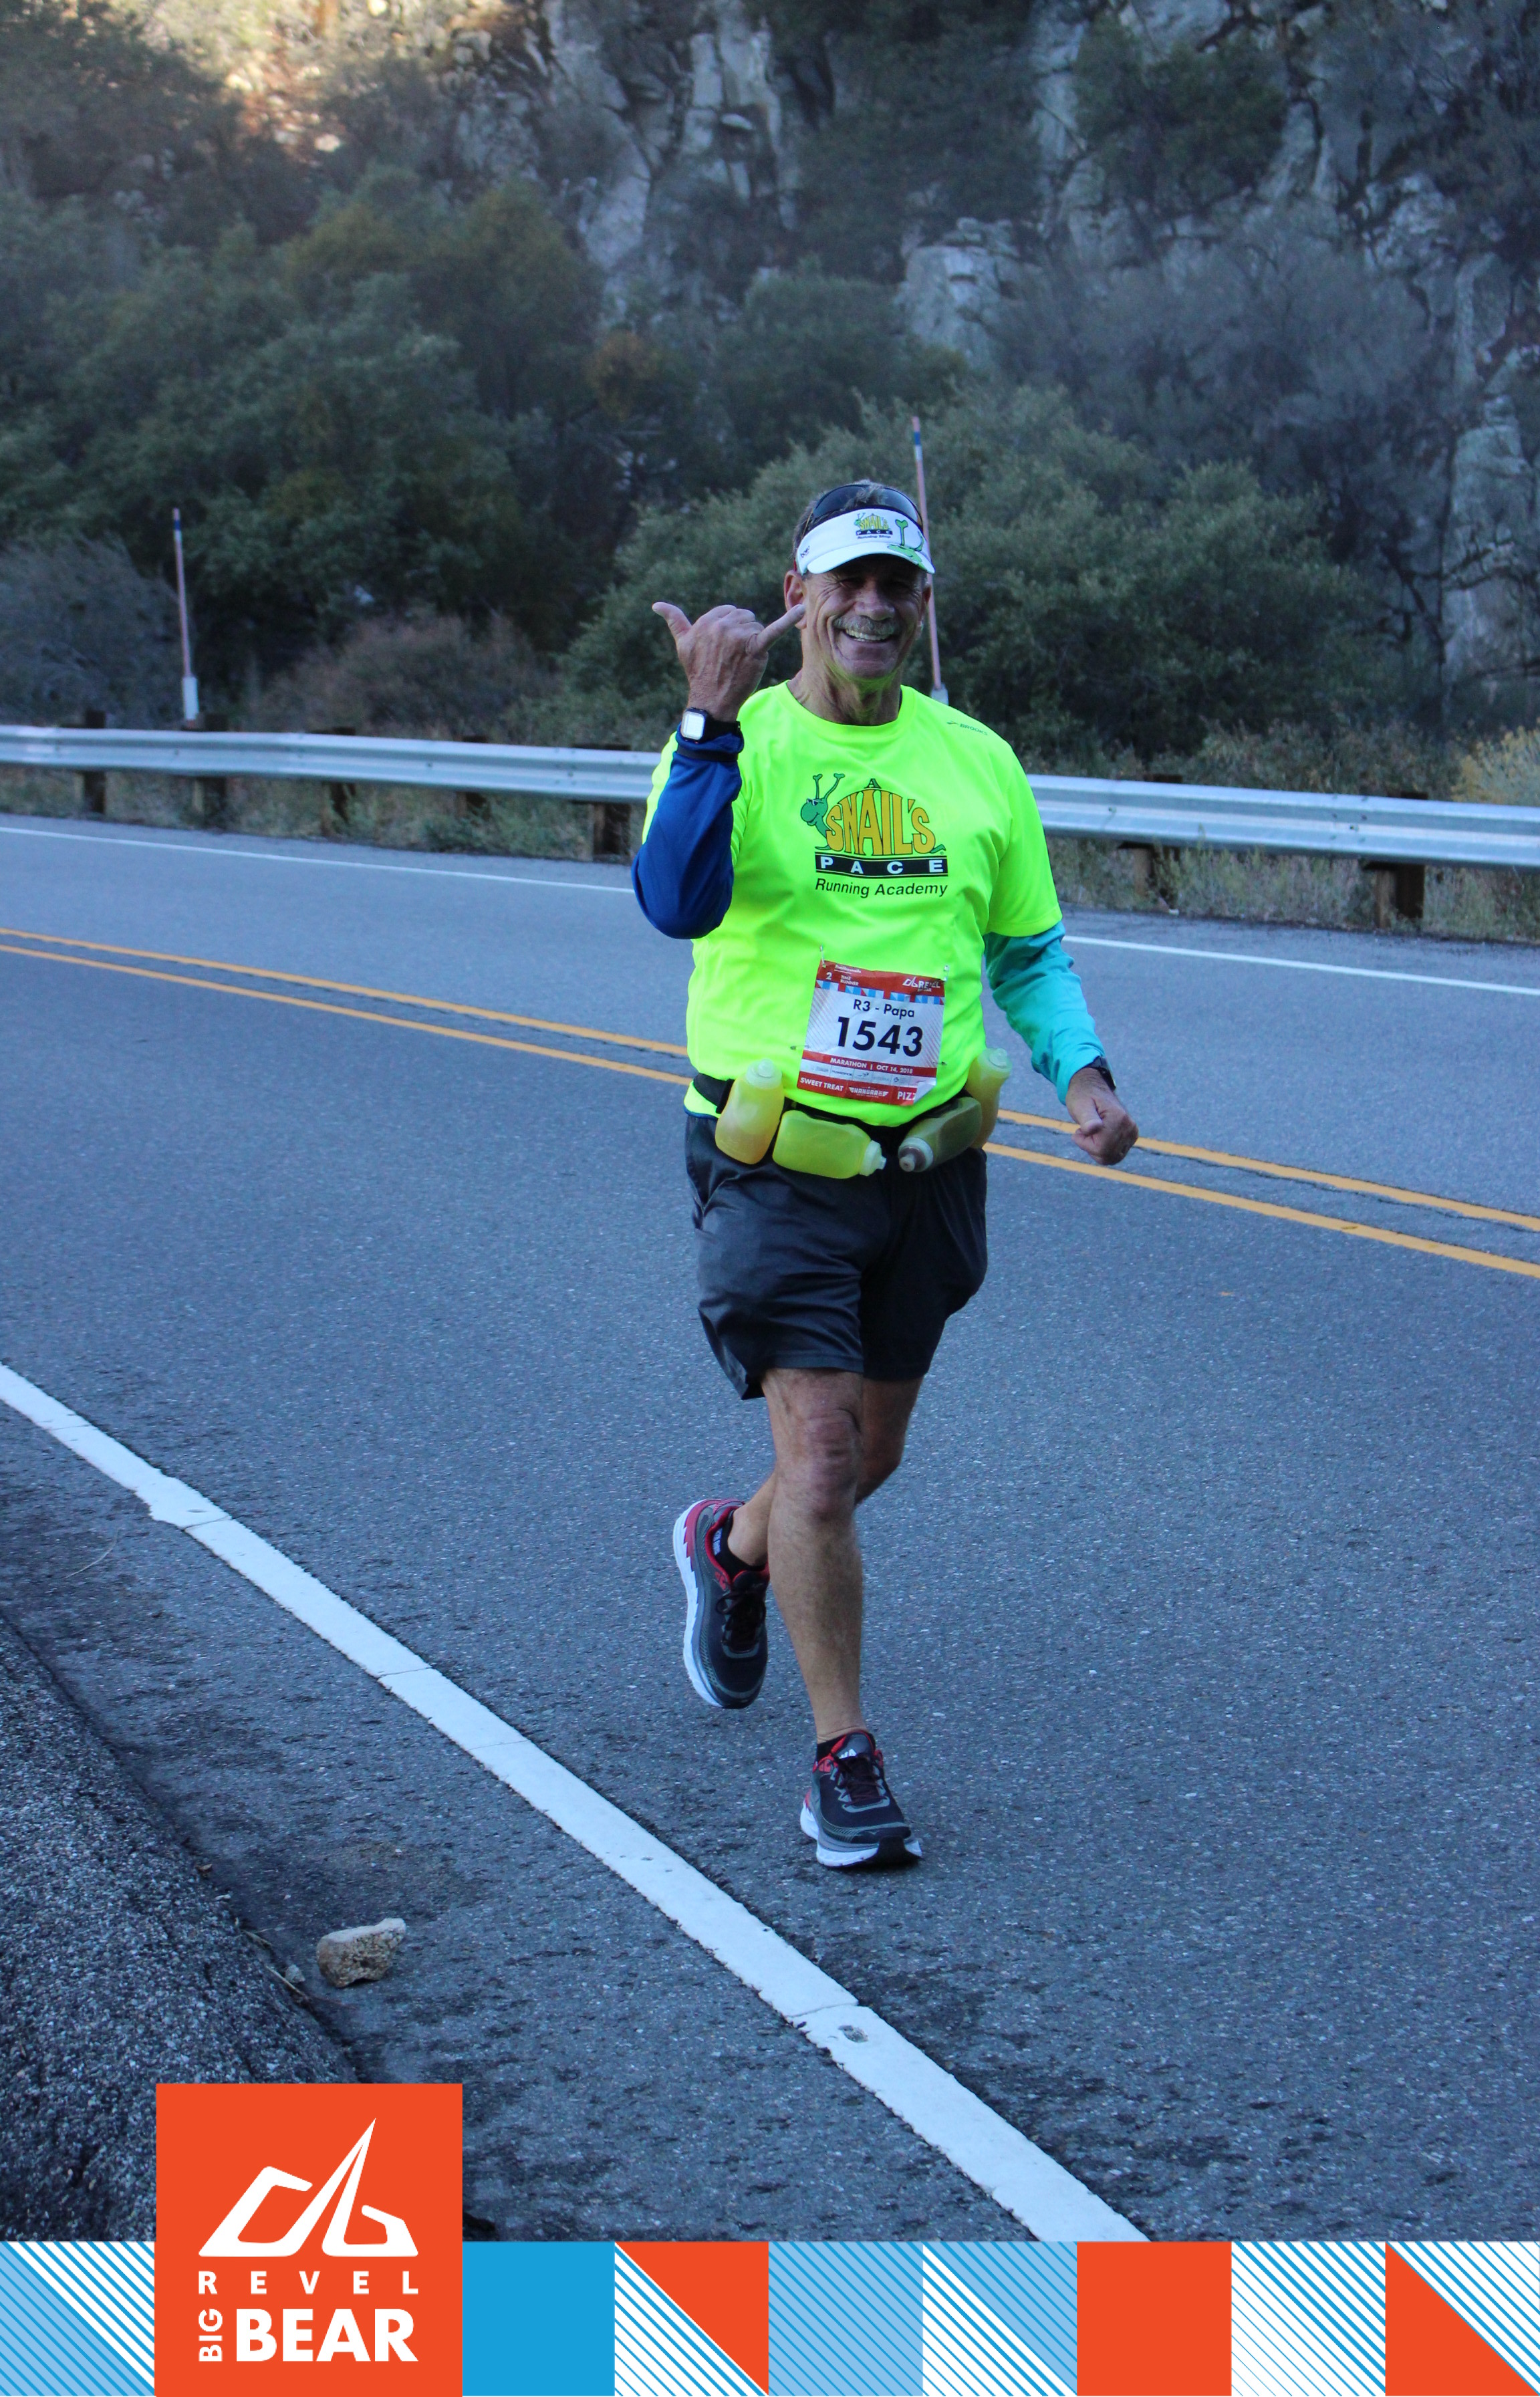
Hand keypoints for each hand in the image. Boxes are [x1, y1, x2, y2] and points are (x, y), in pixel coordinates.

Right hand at [652, 598, 805, 721]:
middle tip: (733, 656)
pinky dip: (789, 619)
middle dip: (743, 634)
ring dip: (754, 642)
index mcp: (707, 620)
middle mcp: (722, 625)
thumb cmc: (698, 672)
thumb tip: (656, 605)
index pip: (730, 612)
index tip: (724, 648)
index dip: (730, 629)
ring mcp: (739, 636)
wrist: (711, 700)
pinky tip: (803, 609)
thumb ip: (674, 621)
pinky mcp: (755, 648)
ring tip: (742, 660)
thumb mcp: (683, 644)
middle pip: (745, 618)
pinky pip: (774, 630)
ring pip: (757, 626)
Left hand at [1066, 1066, 1138, 1163]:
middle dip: (1091, 1147)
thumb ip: (1087, 1118)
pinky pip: (1116, 1155)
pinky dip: (1104, 1150)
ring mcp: (1132, 1133)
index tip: (1078, 1131)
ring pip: (1112, 1158)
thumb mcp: (1079, 1105)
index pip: (1101, 1149)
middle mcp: (1129, 1127)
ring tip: (1092, 1133)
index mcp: (1118, 1119)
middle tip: (1085, 1131)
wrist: (1092, 1088)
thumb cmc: (1083, 1097)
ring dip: (1097, 1149)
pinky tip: (1098, 1136)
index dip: (1085, 1144)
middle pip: (1107, 1156)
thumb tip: (1094, 1128)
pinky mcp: (1131, 1136)